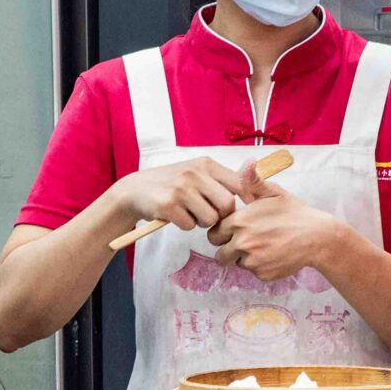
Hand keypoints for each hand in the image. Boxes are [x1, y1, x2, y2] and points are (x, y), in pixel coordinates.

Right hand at [113, 157, 245, 234]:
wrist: (135, 190)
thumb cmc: (172, 183)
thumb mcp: (197, 173)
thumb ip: (223, 178)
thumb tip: (255, 174)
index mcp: (206, 164)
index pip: (239, 183)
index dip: (247, 199)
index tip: (247, 209)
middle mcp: (194, 173)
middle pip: (227, 204)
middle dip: (221, 215)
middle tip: (208, 213)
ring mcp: (181, 188)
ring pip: (210, 218)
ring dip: (202, 222)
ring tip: (189, 212)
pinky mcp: (168, 204)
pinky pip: (190, 225)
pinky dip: (185, 225)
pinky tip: (175, 215)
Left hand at [207, 187, 339, 283]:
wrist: (317, 237)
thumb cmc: (295, 213)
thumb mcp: (274, 193)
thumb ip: (253, 181)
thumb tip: (247, 161)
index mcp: (239, 222)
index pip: (214, 233)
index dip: (222, 232)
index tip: (233, 230)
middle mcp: (241, 243)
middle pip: (220, 254)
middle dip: (228, 249)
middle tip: (244, 242)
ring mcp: (252, 261)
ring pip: (237, 263)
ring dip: (244, 258)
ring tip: (263, 246)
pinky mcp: (263, 274)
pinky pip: (253, 272)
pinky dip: (260, 266)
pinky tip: (274, 254)